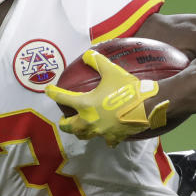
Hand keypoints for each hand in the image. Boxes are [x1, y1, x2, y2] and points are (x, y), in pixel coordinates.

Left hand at [45, 50, 168, 145]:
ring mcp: (101, 132)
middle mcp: (89, 121)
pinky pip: (107, 141)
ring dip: (79, 132)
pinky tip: (108, 136)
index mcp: (85, 104)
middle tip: (63, 120)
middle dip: (64, 123)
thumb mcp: (111, 70)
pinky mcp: (114, 137)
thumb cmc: (127, 89)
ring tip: (80, 129)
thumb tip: (88, 54)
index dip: (53, 93)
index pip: (62, 98)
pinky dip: (106, 138)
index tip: (48, 91)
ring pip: (84, 136)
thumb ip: (97, 61)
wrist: (147, 106)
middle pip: (69, 127)